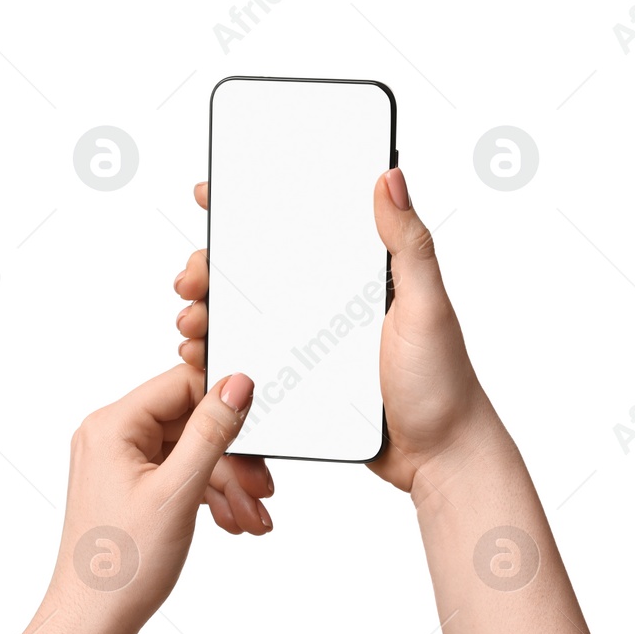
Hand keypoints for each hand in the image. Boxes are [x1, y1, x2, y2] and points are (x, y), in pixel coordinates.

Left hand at [46, 366, 255, 626]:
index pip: (182, 385)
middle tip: (262, 489)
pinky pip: (179, 477)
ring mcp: (119, 464)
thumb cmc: (121, 565)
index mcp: (112, 425)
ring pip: (190, 454)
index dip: (225, 405)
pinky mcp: (130, 489)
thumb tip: (238, 382)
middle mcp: (110, 437)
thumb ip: (211, 431)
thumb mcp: (178, 491)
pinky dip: (208, 497)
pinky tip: (233, 521)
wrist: (91, 624)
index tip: (259, 431)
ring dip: (228, 484)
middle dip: (233, 459)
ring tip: (253, 518)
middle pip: (191, 423)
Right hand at [175, 169, 497, 494]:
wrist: (438, 456)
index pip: (299, 228)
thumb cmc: (443, 382)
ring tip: (192, 321)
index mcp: (356, 275)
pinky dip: (222, 355)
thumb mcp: (427, 306)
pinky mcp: (302, 382)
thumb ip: (409, 244)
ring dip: (209, 312)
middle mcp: (329, 304)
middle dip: (212, 268)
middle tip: (192, 278)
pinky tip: (202, 355)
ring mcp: (312, 343)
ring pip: (247, 317)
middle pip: (257, 272)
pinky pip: (253, 362)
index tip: (214, 198)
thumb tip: (391, 177)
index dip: (253, 209)